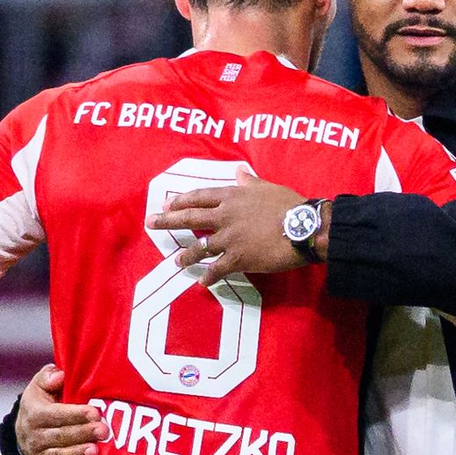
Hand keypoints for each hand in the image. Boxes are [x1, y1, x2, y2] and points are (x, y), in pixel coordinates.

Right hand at [16, 364, 106, 454]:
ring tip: (95, 451)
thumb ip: (48, 377)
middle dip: (83, 433)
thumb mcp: (39, 387)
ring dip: (77, 453)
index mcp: (35, 413)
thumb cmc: (41, 404)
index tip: (95, 413)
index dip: (75, 414)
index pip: (56, 414)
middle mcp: (34, 435)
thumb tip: (59, 374)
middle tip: (103, 431)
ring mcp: (38, 454)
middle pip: (60, 435)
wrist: (24, 431)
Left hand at [146, 166, 312, 286]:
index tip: (168, 203)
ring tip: (177, 262)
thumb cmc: (289, 205)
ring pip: (200, 247)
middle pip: (190, 218)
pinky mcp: (238, 258)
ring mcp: (230, 238)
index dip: (181, 200)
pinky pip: (218, 269)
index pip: (199, 197)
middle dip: (168, 221)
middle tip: (152, 223)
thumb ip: (250, 182)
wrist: (303, 228)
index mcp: (232, 197)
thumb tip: (240, 172)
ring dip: (186, 255)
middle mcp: (225, 216)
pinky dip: (209, 276)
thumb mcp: (267, 187)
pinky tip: (203, 282)